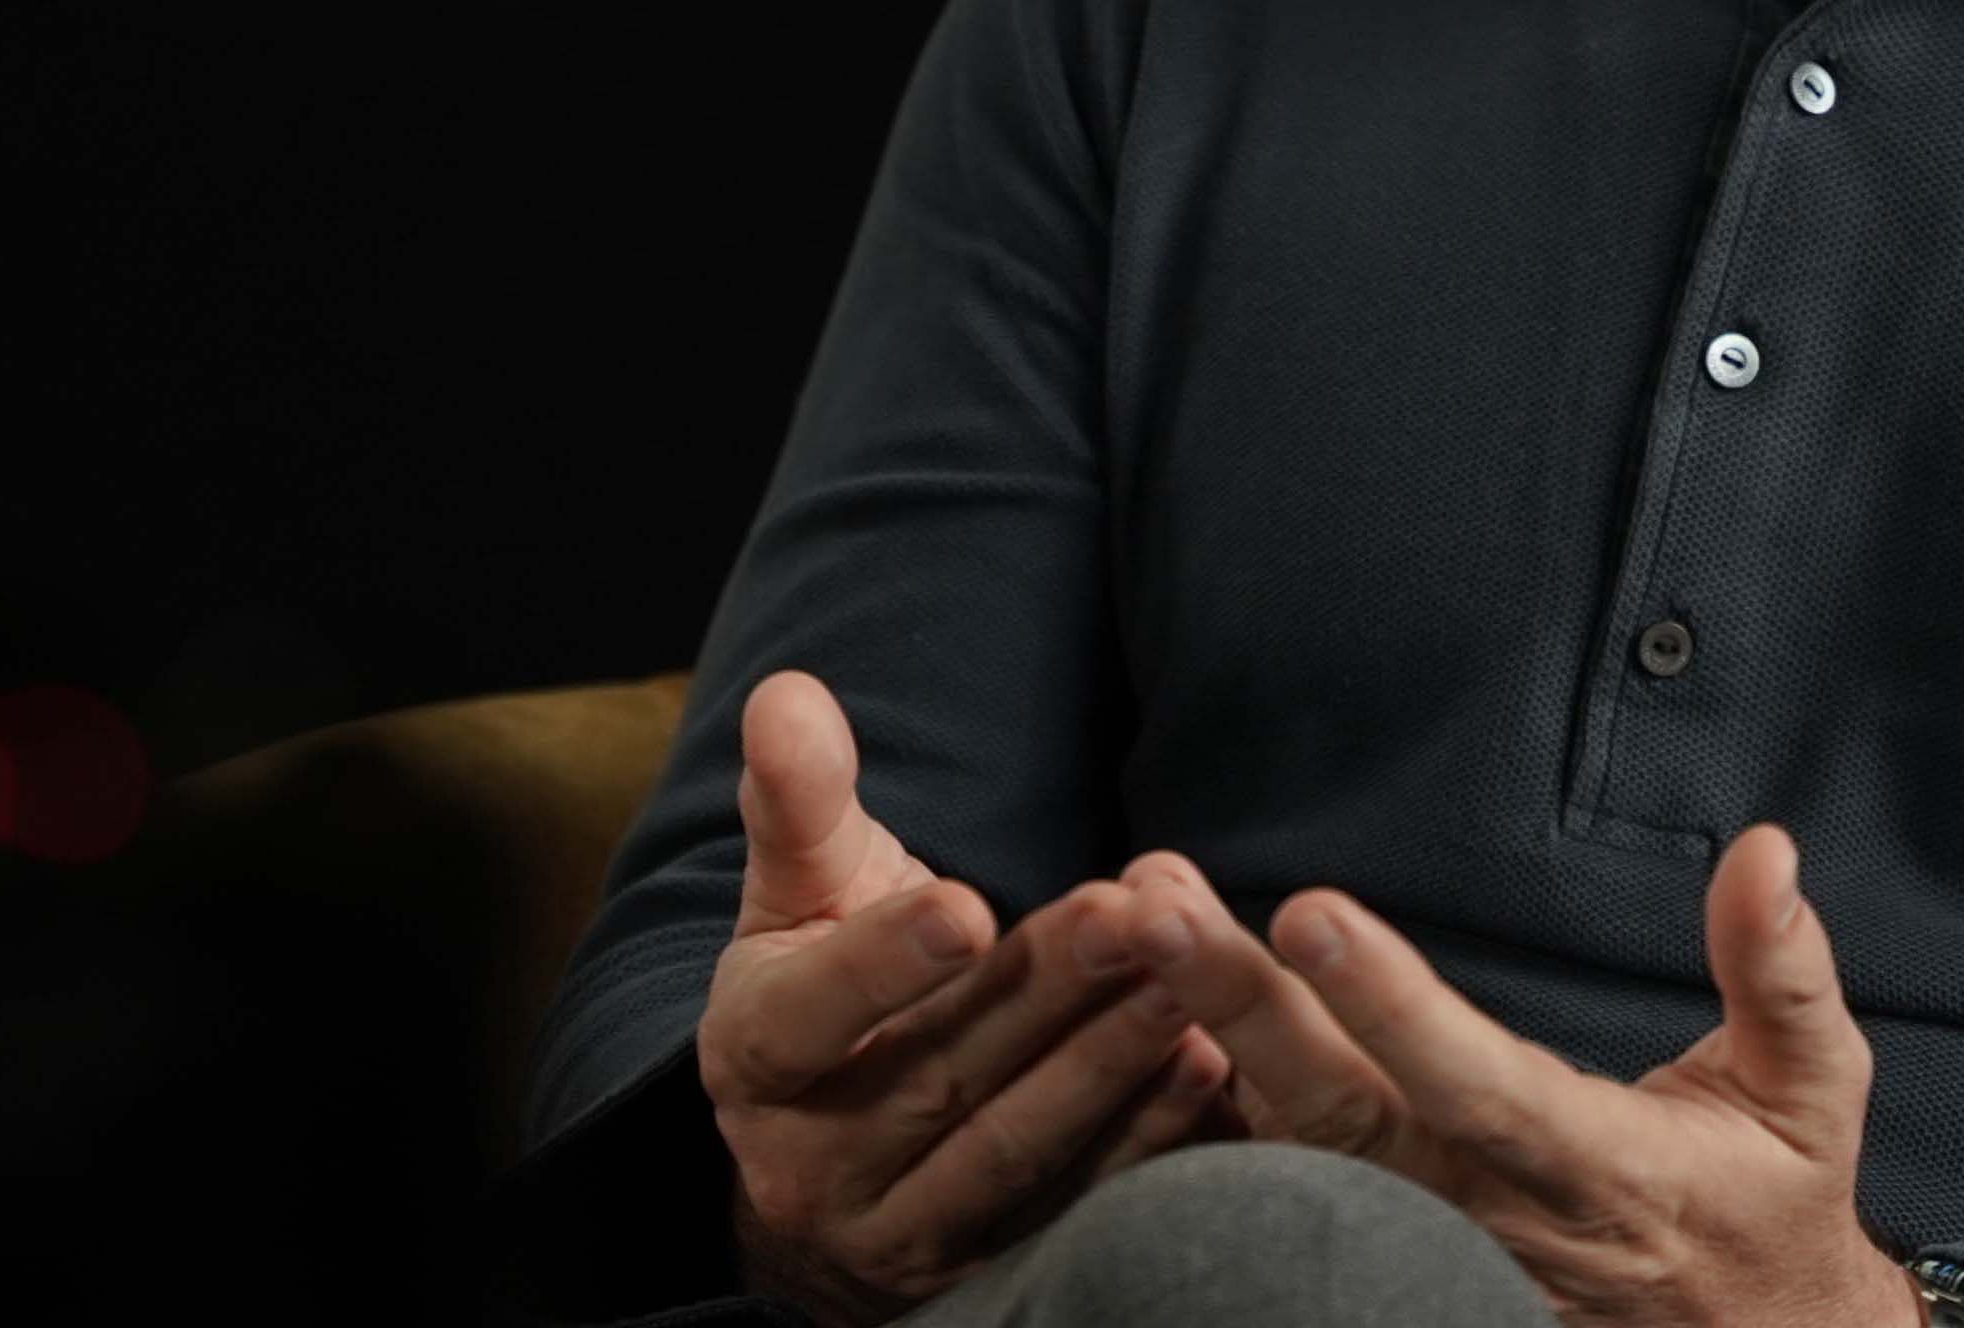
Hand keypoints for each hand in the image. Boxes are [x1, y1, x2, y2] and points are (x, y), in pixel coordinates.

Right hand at [694, 670, 1238, 1326]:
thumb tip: (786, 694)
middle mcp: (812, 1167)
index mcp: (754, 1058)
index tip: (967, 906)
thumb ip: (799, 797)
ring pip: (1013, 1146)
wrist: (833, 1144)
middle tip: (1135, 914)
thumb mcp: (799, 890)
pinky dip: (1142, 1142)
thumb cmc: (825, 977)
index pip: (811, 1015)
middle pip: (942, 1074)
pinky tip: (1209, 1068)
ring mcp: (898, 1231)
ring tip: (1191, 981)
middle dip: (1046, 991)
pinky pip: (1070, 1207)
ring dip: (1110, 1062)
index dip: (885, 964)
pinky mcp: (979, 1268)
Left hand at [1123, 823, 1920, 1327]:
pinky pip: (1280, 1196)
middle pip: (1345, 1115)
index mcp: (1603, 1167)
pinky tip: (1128, 1023)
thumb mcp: (1812, 1092)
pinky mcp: (1392, 1266)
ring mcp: (1432, 1254)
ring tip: (1131, 922)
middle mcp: (1497, 1218)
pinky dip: (1202, 1118)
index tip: (1309, 909)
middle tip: (1157, 900)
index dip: (1393, 1004)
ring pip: (1293, 1151)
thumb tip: (1764, 848)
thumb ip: (1782, 975)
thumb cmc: (1774, 1201)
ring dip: (1207, 1033)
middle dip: (1243, 1003)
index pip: (1480, 1082)